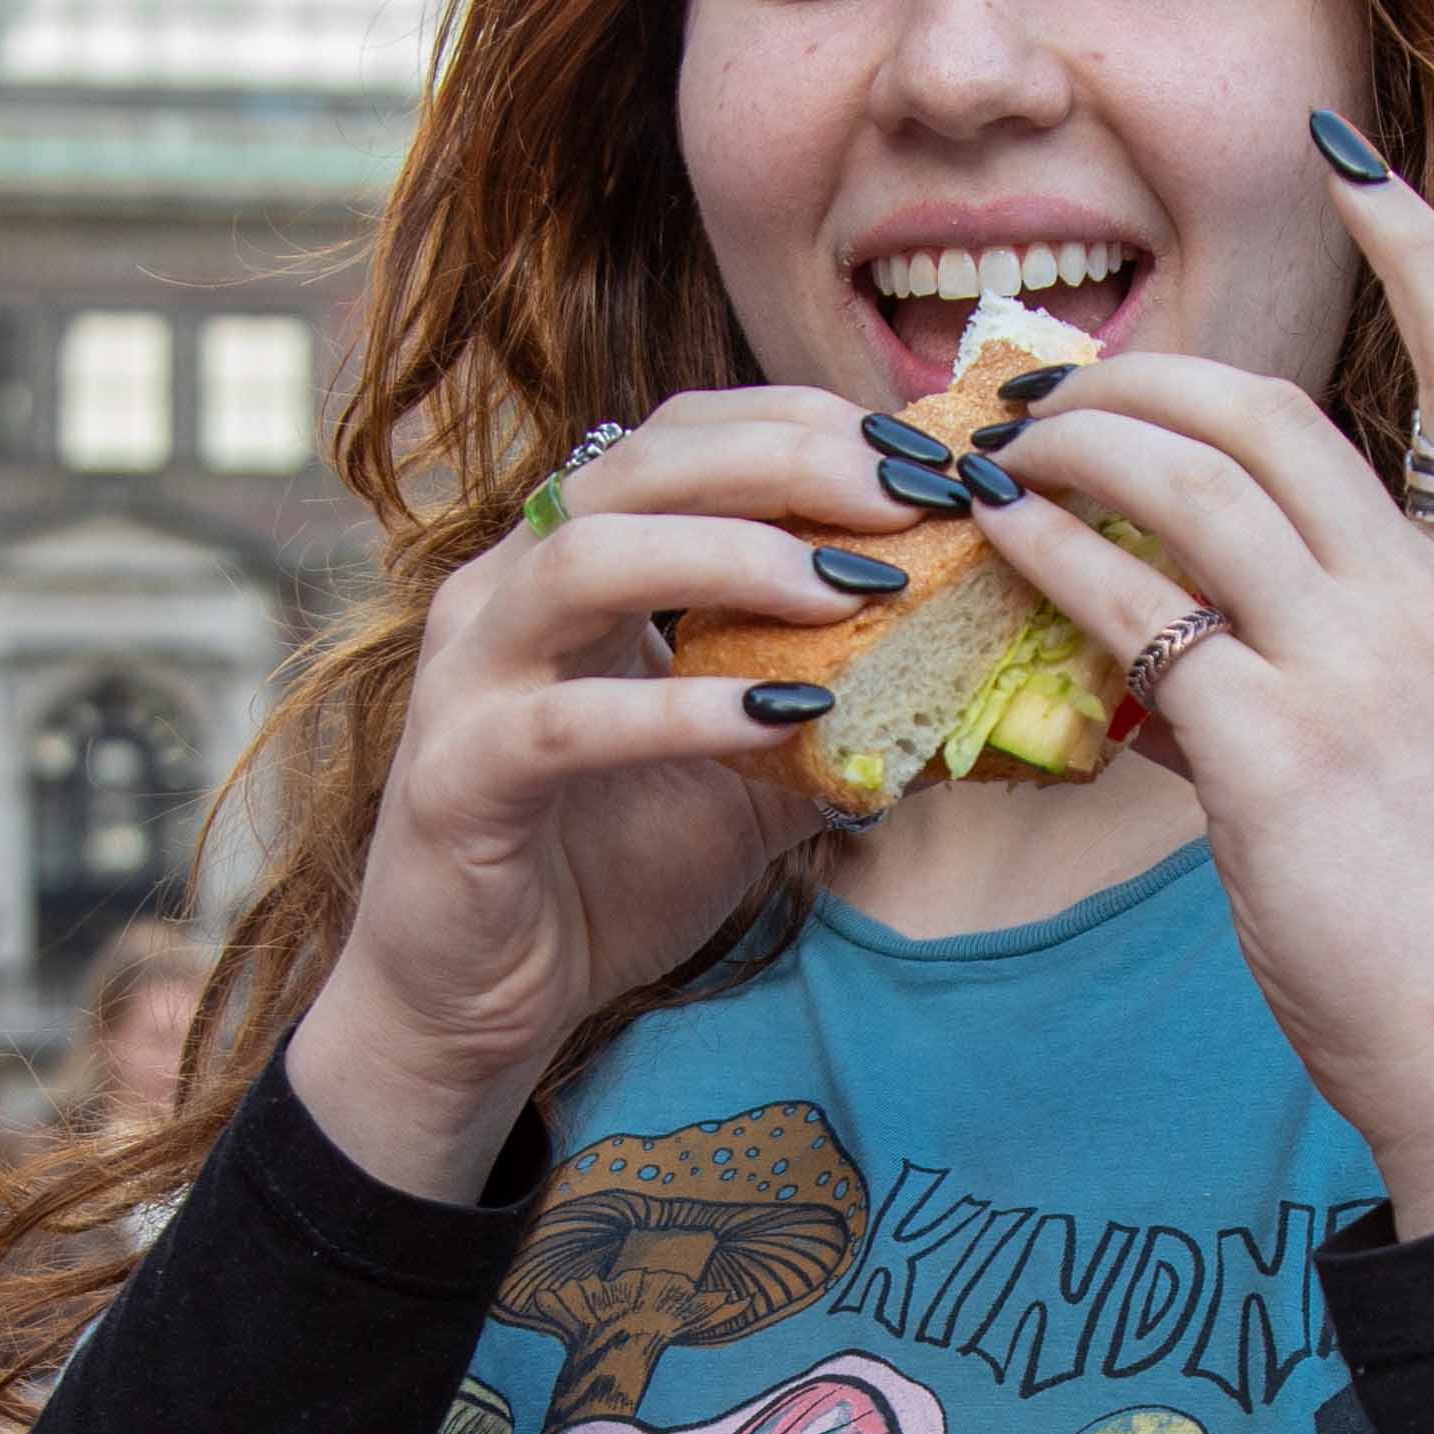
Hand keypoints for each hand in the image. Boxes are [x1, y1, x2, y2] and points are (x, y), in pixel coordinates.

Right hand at [285, 391, 950, 1198]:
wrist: (480, 1007)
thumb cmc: (604, 874)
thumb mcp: (746, 784)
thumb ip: (838, 726)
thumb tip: (976, 694)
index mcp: (566, 563)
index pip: (678, 434)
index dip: (799, 426)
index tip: (916, 461)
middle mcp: (505, 591)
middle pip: (639, 463)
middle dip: (786, 464)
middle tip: (905, 501)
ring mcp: (469, 677)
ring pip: (588, 559)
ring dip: (731, 558)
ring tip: (849, 591)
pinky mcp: (457, 776)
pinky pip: (570, 721)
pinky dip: (682, 711)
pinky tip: (782, 719)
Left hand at [964, 122, 1433, 1232]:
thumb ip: (1341, 659)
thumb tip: (1189, 625)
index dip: (1415, 250)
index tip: (1347, 157)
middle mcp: (1426, 607)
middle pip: (1270, 414)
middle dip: (1138, 377)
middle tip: (1041, 392)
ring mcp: (1357, 668)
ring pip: (1192, 483)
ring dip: (1071, 447)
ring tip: (991, 455)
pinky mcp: (1276, 749)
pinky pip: (1135, 607)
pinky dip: (1049, 556)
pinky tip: (992, 540)